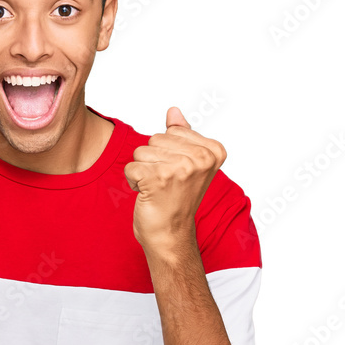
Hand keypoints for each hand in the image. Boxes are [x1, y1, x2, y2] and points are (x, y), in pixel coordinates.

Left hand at [124, 106, 226, 254]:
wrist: (170, 235)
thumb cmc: (176, 200)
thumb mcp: (185, 164)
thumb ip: (181, 135)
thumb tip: (173, 110)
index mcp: (213, 150)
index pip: (172, 131)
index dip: (166, 152)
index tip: (177, 174)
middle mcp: (201, 158)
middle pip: (154, 140)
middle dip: (152, 161)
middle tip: (165, 184)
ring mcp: (180, 168)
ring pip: (141, 152)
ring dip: (142, 171)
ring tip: (156, 189)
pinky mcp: (158, 178)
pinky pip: (131, 167)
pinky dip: (132, 182)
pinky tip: (146, 194)